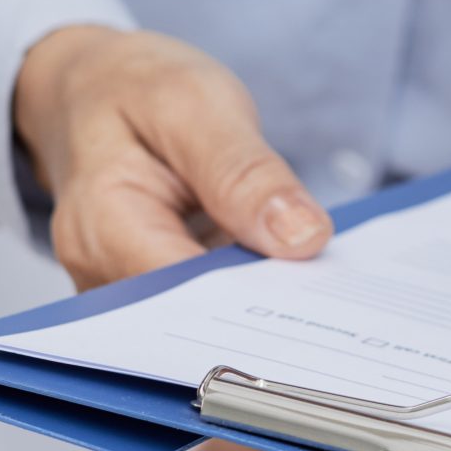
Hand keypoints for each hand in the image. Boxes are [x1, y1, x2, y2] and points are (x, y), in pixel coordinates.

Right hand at [17, 26, 450, 450]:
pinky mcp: (157, 302)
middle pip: (189, 341)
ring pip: (202, 341)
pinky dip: (261, 320)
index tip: (327, 341)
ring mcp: (125, 299)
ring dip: (271, 341)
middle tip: (358, 362)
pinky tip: (321, 318)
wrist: (92, 88)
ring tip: (352, 346)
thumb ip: (244, 170)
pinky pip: (207, 324)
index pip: (179, 305)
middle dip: (270, 353)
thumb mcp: (195, 103)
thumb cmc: (140, 89)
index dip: (253, 329)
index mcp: (103, 225)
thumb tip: (301, 239)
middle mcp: (101, 280)